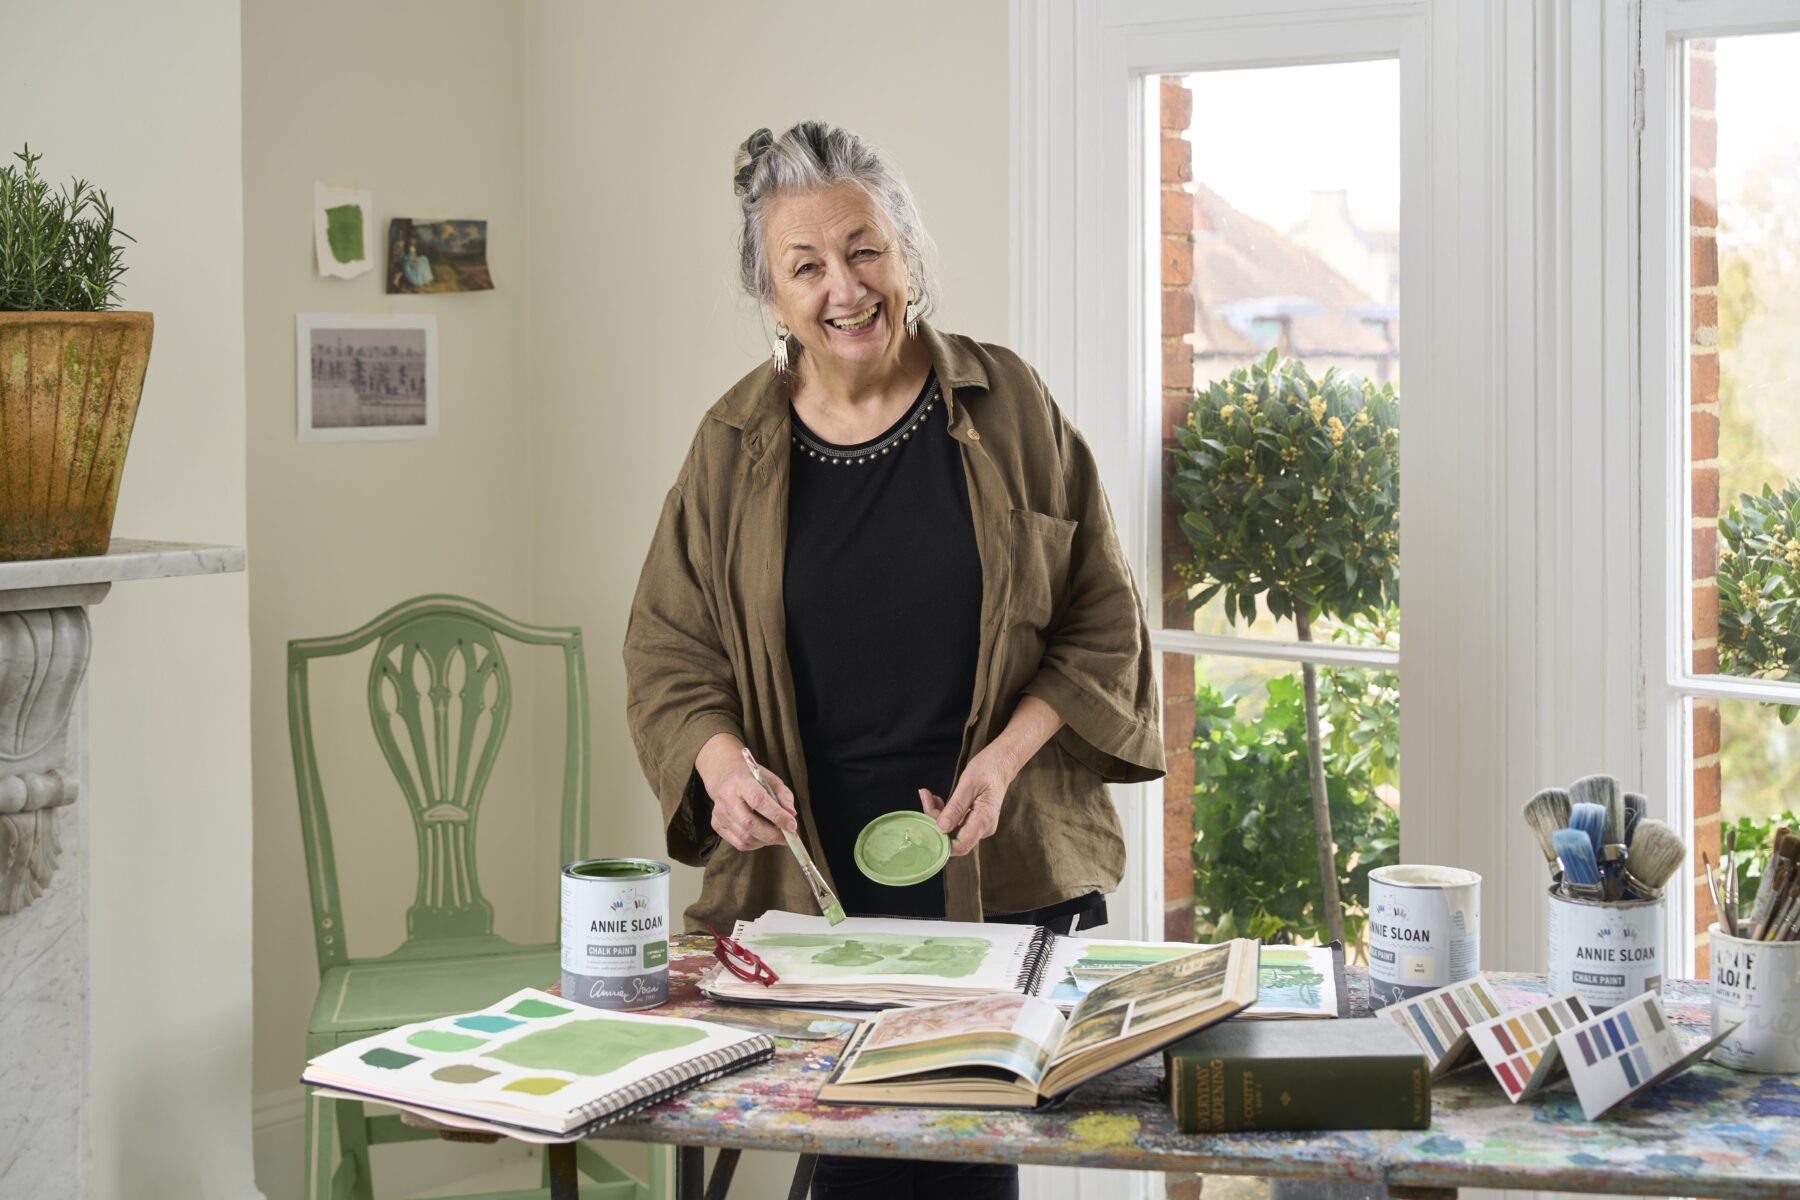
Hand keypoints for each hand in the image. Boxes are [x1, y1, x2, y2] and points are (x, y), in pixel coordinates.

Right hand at [696, 734, 796, 851]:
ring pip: (745, 838)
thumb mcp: (771, 780)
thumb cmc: (752, 778)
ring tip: (776, 835)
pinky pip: (739, 844)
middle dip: (773, 835)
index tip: (792, 825)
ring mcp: (720, 813)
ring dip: (766, 841)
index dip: (777, 815)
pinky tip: (762, 836)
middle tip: (789, 837)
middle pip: (750, 824)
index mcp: (741, 781)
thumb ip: (784, 796)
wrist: (724, 776)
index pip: (758, 801)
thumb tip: (791, 815)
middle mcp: (727, 797)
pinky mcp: (717, 824)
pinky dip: (756, 844)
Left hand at [920, 742, 1016, 856]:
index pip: (961, 846)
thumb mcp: (968, 785)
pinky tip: (938, 799)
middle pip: (953, 837)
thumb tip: (941, 828)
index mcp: (984, 821)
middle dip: (935, 821)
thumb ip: (955, 808)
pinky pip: (956, 822)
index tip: (927, 823)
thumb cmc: (988, 769)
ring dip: (938, 815)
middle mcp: (983, 828)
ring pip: (952, 829)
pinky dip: (944, 813)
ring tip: (929, 795)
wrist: (1002, 762)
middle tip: (926, 798)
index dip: (941, 841)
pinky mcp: (975, 820)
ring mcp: (980, 825)